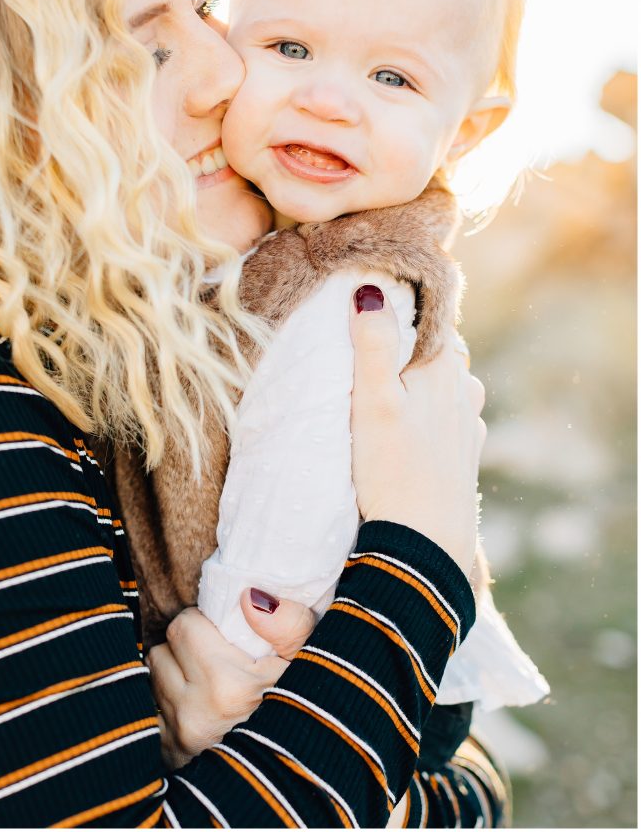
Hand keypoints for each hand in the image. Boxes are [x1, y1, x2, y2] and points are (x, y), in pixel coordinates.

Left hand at [147, 592, 315, 768]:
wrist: (292, 766)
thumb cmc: (303, 704)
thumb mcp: (309, 658)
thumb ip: (288, 623)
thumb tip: (249, 597)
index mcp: (227, 686)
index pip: (183, 627)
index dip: (202, 624)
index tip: (222, 635)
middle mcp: (195, 715)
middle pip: (162, 650)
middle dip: (184, 647)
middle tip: (214, 657)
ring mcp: (179, 739)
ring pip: (154, 679)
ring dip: (174, 673)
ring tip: (206, 681)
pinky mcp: (169, 756)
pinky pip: (153, 710)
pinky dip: (168, 703)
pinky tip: (196, 707)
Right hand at [350, 286, 485, 574]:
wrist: (426, 546)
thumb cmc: (394, 471)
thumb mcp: (373, 403)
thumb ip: (373, 344)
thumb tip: (370, 290)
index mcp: (445, 368)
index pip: (427, 315)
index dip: (399, 308)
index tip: (369, 309)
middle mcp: (465, 390)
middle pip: (434, 350)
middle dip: (406, 348)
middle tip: (366, 358)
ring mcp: (469, 424)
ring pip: (442, 385)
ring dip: (418, 384)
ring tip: (383, 398)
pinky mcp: (465, 455)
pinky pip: (446, 419)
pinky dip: (428, 416)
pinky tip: (406, 434)